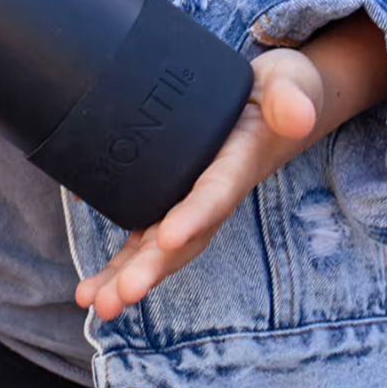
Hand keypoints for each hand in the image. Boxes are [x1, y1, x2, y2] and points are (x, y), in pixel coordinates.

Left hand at [75, 10, 386, 319]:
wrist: (274, 99)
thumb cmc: (282, 90)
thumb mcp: (292, 83)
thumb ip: (292, 98)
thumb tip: (297, 114)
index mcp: (241, 162)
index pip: (217, 193)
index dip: (195, 215)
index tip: (167, 237)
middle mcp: (214, 191)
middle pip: (183, 237)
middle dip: (151, 268)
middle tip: (118, 296)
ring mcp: (192, 198)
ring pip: (158, 245)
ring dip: (127, 276)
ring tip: (95, 303)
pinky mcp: (172, 195)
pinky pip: (145, 234)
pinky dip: (120, 263)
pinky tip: (89, 282)